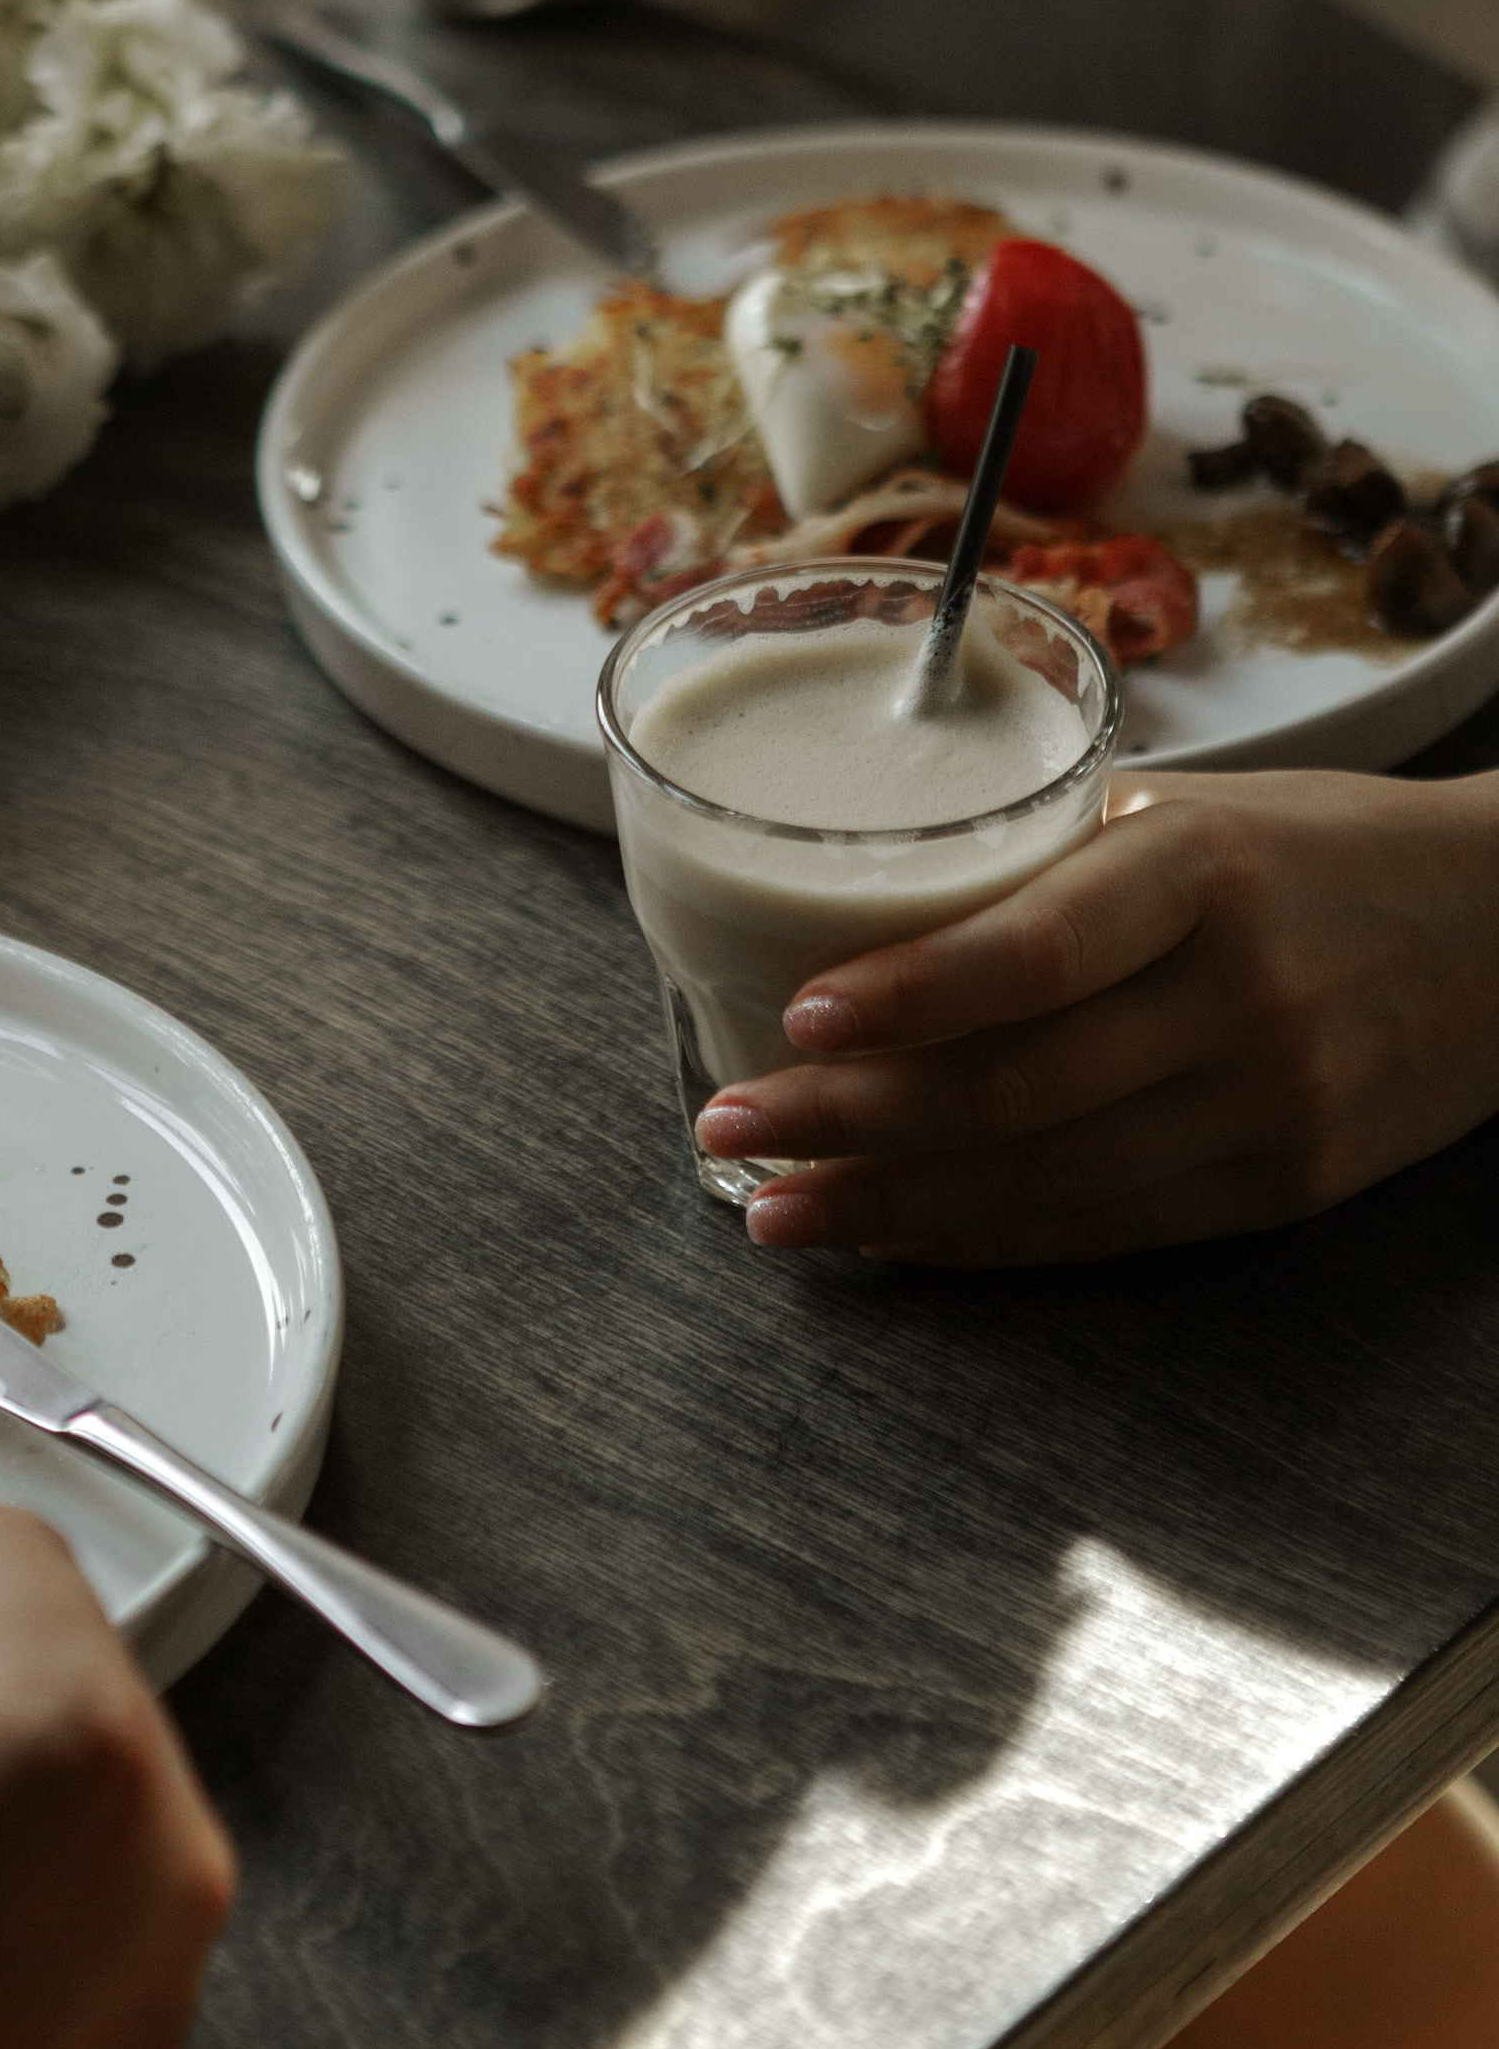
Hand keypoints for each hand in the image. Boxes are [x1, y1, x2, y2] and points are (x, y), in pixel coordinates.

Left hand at [691, 768, 1498, 1265]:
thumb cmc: (1318, 849)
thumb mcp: (1195, 812)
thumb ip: (1051, 863)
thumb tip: (854, 898)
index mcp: (1203, 871)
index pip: (1040, 948)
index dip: (912, 993)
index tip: (795, 1015)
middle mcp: (1237, 998)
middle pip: (1016, 1089)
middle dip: (850, 1122)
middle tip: (730, 1127)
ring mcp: (1267, 1107)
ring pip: (1045, 1182)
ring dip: (891, 1206)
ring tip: (772, 1205)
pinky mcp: (1282, 1189)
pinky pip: (1103, 1229)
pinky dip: (981, 1237)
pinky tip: (891, 1234)